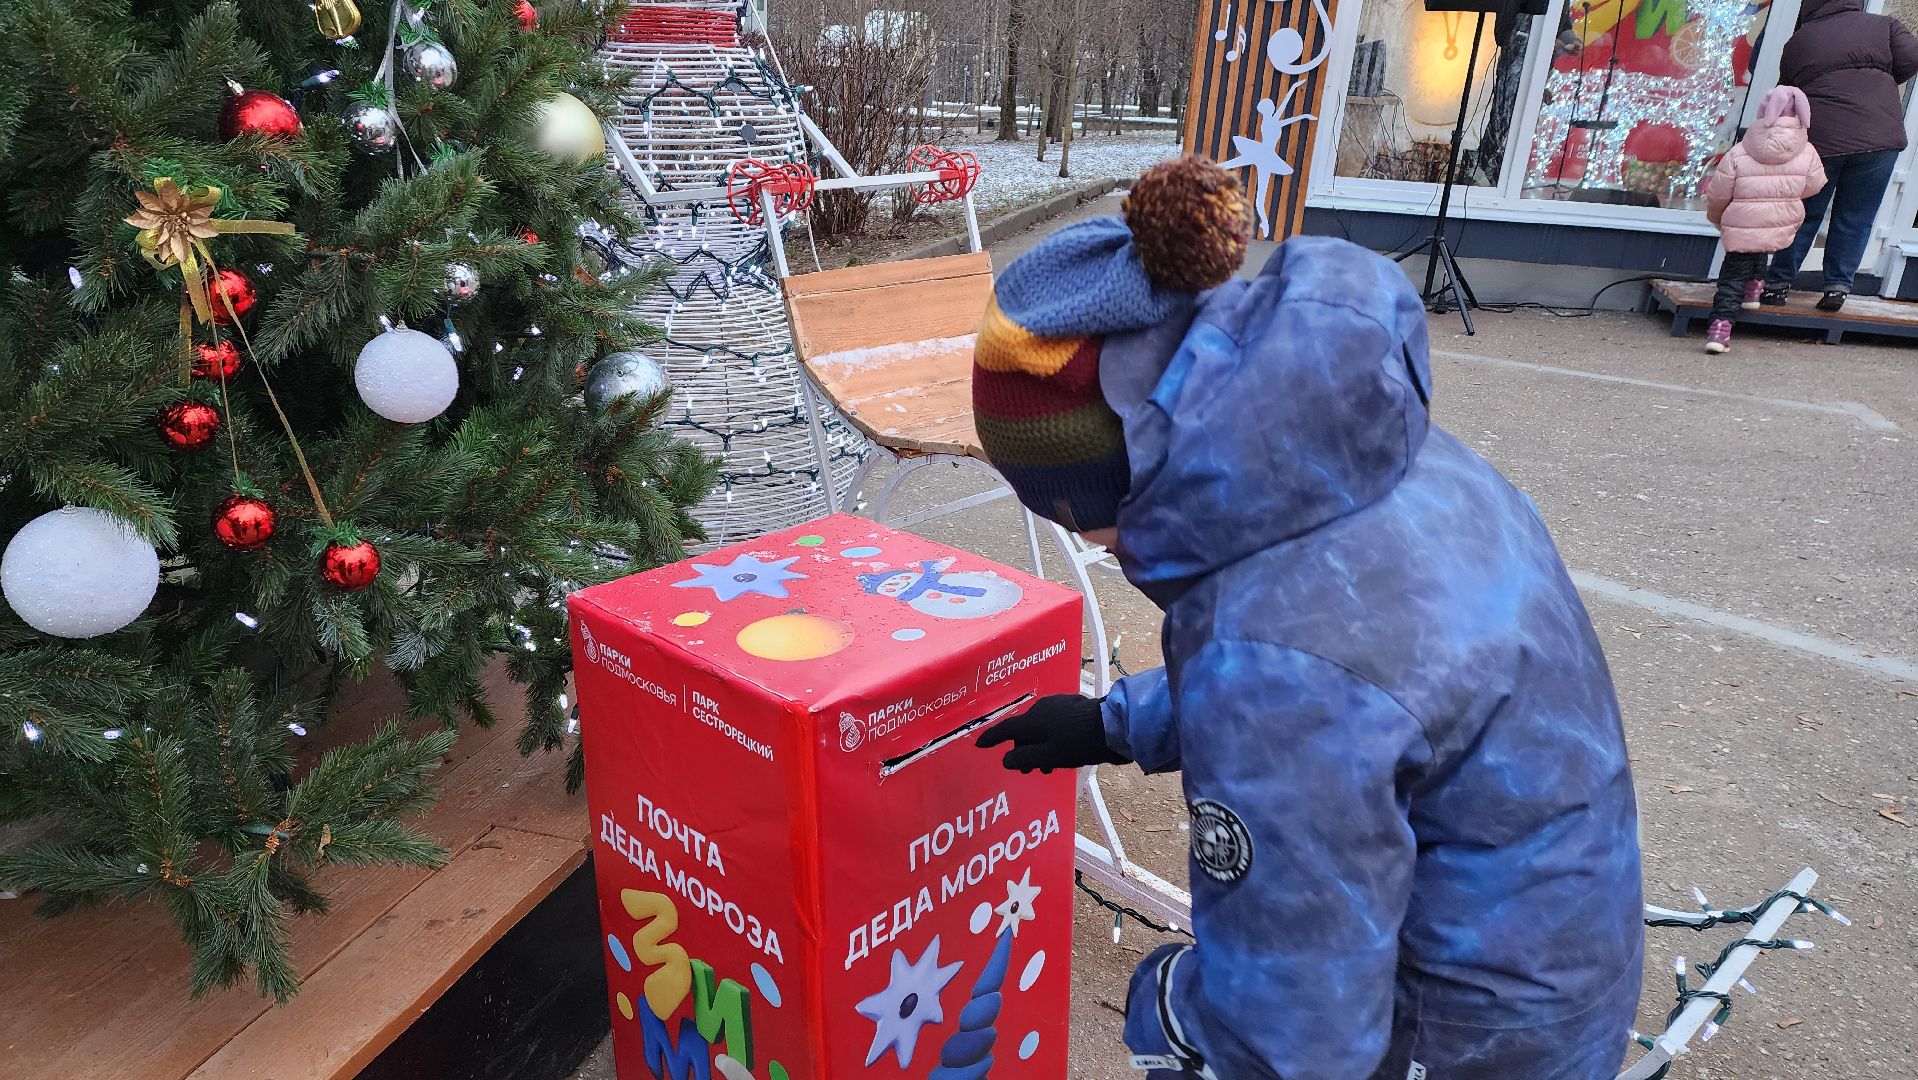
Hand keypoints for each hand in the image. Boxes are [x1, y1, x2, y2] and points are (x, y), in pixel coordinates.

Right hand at [975, 695, 1129, 772]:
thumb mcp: (1048, 756)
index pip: (1005, 729)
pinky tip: (1062, 752)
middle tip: (1029, 770)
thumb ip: (1024, 758)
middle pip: (1024, 730)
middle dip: (1023, 750)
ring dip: (1039, 746)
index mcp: (1032, 720)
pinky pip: (1054, 723)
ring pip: (1040, 728)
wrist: (1112, 727)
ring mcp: (1058, 705)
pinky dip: (1051, 738)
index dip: (991, 738)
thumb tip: (1005, 760)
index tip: (980, 745)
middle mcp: (1042, 708)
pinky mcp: (1073, 706)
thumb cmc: (1077, 744)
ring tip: (1048, 766)